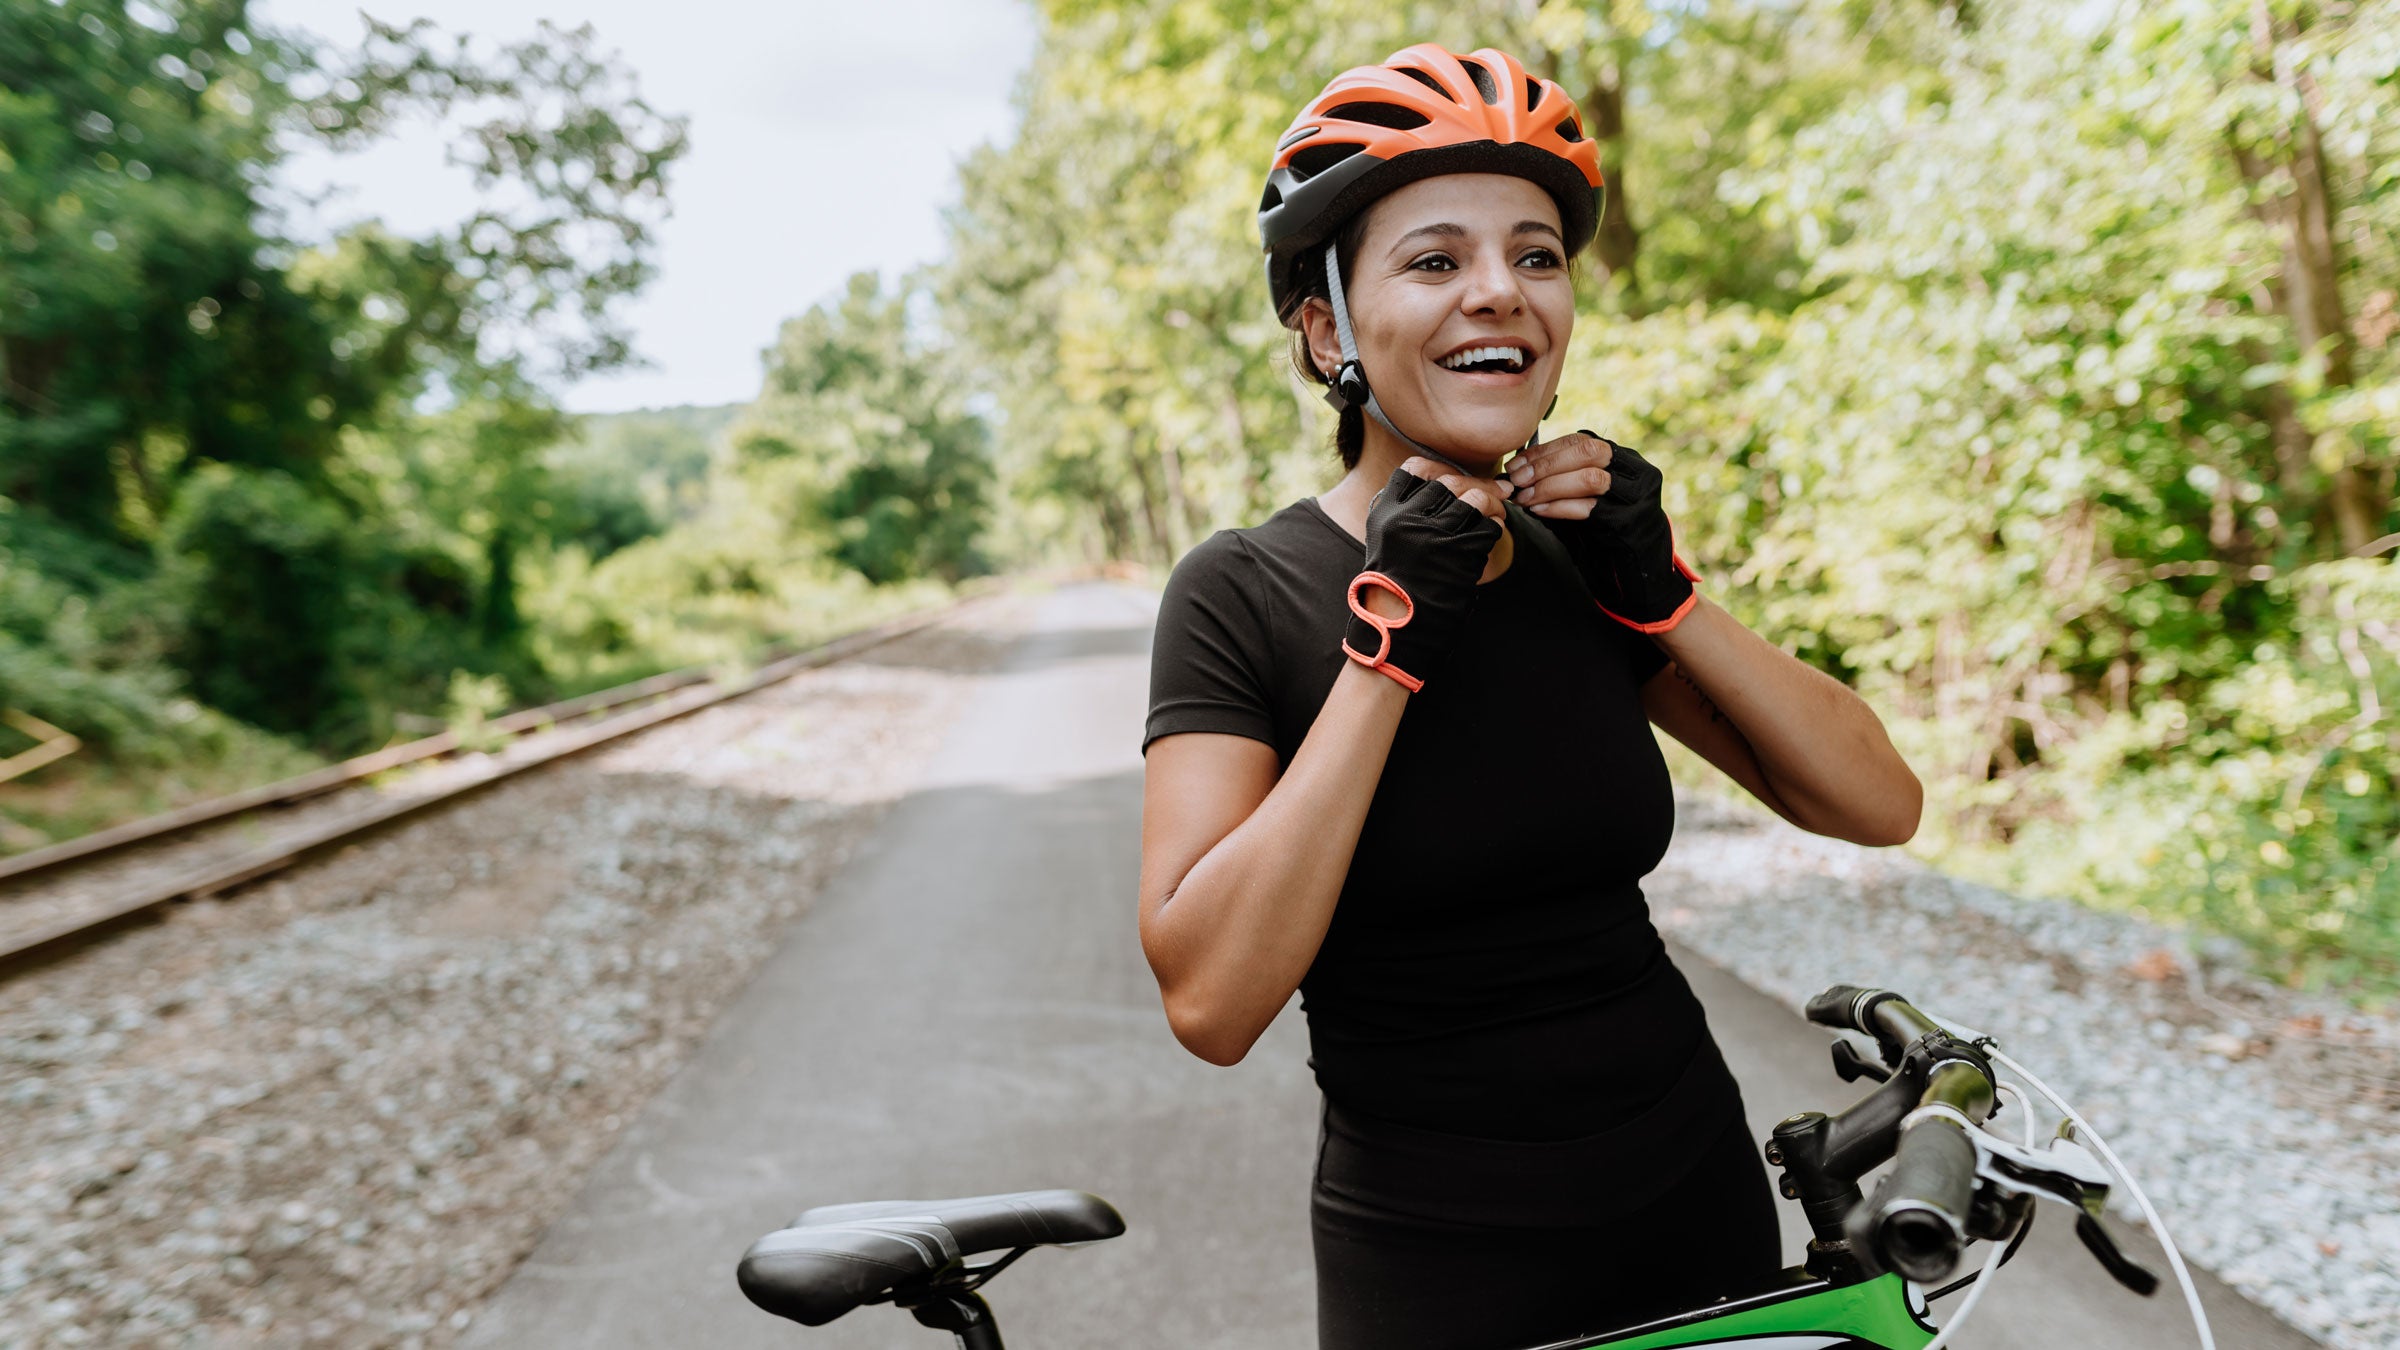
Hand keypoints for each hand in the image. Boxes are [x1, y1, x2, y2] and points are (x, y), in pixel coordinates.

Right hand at [1343, 463, 1502, 690]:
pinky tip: (1493, 533)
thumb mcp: (1388, 544)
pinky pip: (1488, 526)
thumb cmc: (1396, 588)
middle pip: (1449, 481)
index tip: (1453, 479)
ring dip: (1491, 503)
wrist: (1397, 629)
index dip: (1438, 469)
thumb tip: (1447, 486)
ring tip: (1496, 513)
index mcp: (1385, 514)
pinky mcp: (1458, 554)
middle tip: (1492, 492)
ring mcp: (1433, 536)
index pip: (1414, 469)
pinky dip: (1496, 526)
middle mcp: (1406, 520)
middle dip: (1475, 484)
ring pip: (1474, 498)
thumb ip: (1406, 515)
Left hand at [1507, 430, 1699, 632]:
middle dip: (1547, 464)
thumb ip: (1565, 480)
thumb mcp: (1587, 498)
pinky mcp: (1629, 523)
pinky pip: (1589, 509)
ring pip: (1590, 478)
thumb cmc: (1605, 532)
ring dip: (1549, 486)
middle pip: (1588, 452)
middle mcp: (1635, 473)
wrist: (1638, 570)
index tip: (1516, 465)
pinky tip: (1538, 511)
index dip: (1545, 451)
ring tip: (1524, 498)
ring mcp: (1635, 497)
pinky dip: (1558, 507)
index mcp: (1624, 461)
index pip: (1582, 442)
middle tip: (1517, 480)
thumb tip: (1520, 469)